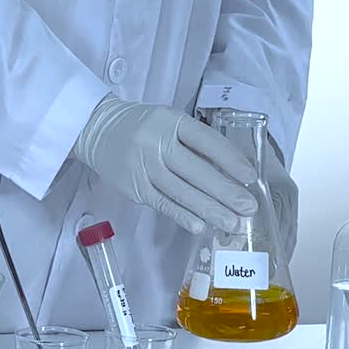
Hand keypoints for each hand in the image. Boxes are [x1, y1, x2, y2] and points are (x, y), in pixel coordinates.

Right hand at [73, 96, 257, 233]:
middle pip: (196, 171)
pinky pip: (163, 204)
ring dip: (210, 210)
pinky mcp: (134, 188)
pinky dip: (183, 216)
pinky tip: (202, 226)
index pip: (206, 141)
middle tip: (249, 209)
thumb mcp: (170, 121)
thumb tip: (232, 172)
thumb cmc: (144, 125)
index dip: (231, 160)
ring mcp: (143, 167)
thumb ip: (195, 143)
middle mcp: (156, 143)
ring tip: (233, 223)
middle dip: (226, 193)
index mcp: (171, 121)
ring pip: (182, 193)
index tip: (251, 178)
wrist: (97, 129)